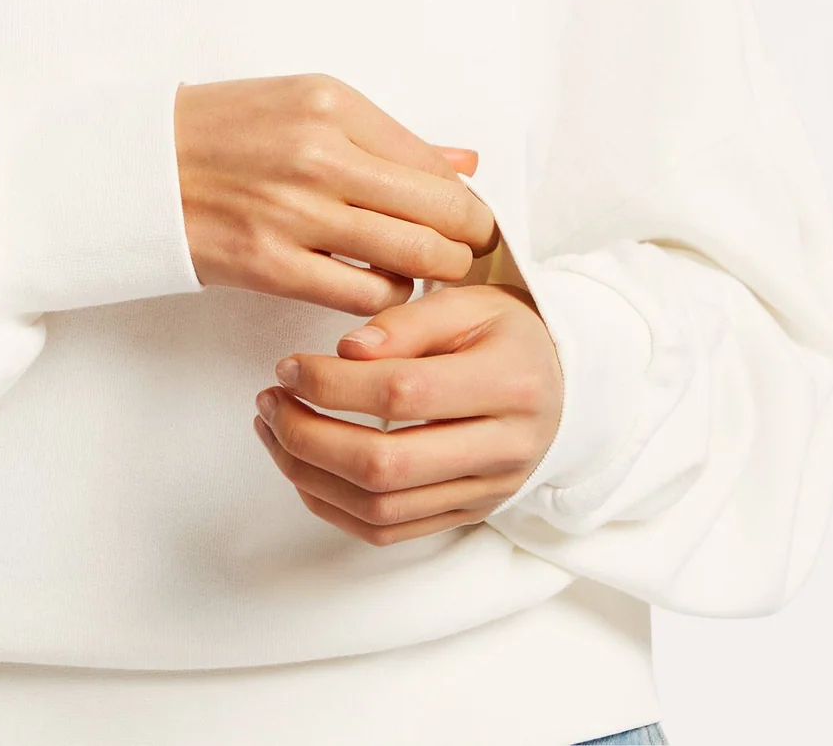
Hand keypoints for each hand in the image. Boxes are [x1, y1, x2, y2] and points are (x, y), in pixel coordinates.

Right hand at [175, 74, 499, 314]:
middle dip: (466, 241)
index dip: (465, 200)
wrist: (136, 165)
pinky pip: (363, 294)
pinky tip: (376, 286)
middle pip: (437, 212)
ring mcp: (296, 212)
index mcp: (331, 104)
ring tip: (425, 272)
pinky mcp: (271, 264)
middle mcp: (320, 154)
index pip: (432, 163)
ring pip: (410, 257)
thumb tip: (463, 163)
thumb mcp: (304, 104)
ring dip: (432, 273)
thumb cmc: (222, 130)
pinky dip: (385, 298)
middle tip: (468, 254)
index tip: (471, 218)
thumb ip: (386, 138)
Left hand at [250, 282, 562, 543]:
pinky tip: (302, 466)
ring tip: (272, 429)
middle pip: (385, 465)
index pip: (403, 394)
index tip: (288, 364)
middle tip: (267, 400)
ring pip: (380, 510)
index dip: (333, 382)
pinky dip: (332, 506)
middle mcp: (501, 450)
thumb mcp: (469, 302)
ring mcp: (484, 493)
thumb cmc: (507, 333)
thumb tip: (344, 352)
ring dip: (309, 474)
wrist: (565, 385)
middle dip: (307, 436)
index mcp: (508, 385)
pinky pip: (388, 531)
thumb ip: (406, 322)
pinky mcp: (465, 516)